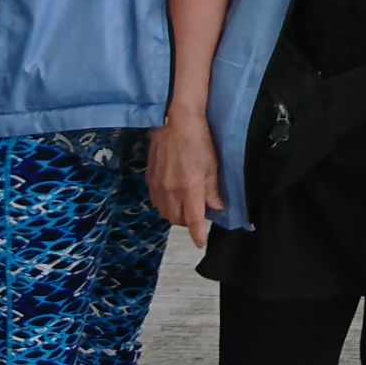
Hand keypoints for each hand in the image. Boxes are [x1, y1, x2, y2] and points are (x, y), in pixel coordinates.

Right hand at [147, 110, 223, 248]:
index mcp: (189, 188)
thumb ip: (212, 190)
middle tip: (198, 213)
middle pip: (176, 219)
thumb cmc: (198, 140)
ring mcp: (158, 185)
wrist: (174, 121)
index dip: (197, 234)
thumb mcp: (211, 165)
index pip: (193, 219)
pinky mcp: (150, 179)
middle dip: (187, 222)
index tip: (200, 242)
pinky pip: (156, 201)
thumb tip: (216, 208)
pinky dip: (165, 205)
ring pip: (165, 212)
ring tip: (185, 205)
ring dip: (175, 214)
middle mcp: (171, 191)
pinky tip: (172, 196)